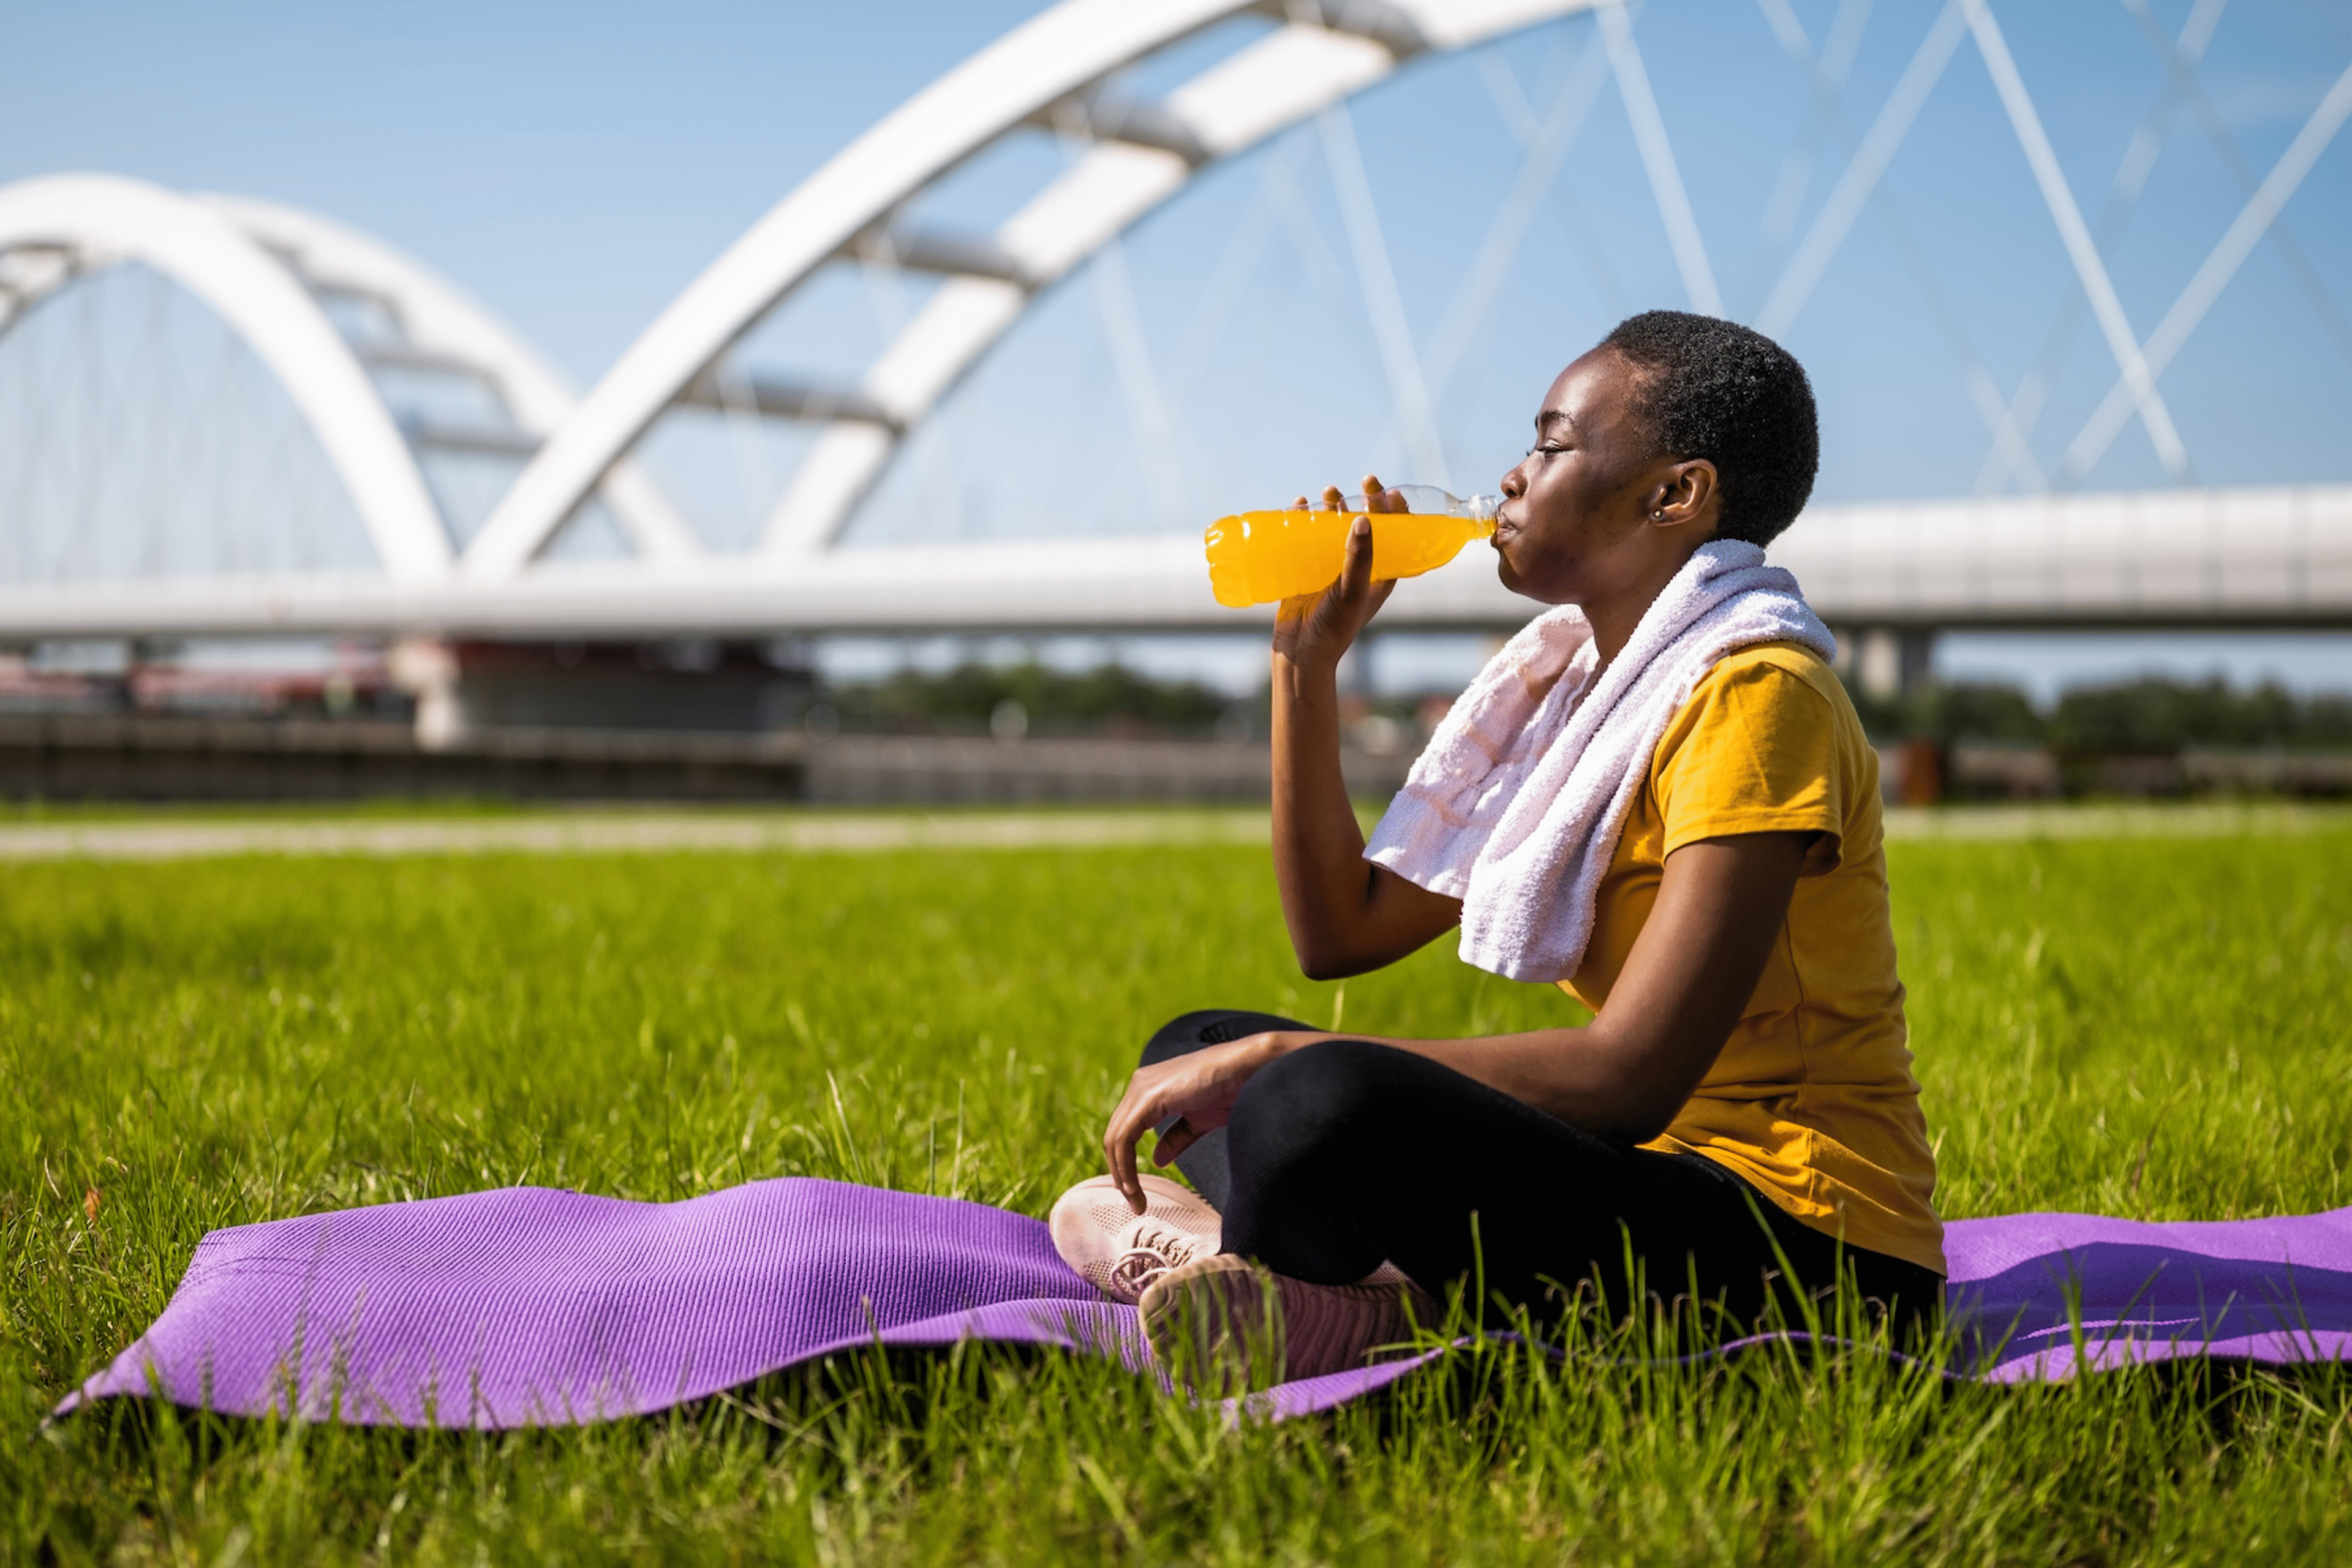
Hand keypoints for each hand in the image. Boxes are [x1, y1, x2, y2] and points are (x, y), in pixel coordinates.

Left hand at [1101, 1032, 1316, 1212]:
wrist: (1251, 1070)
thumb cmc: (1231, 1090)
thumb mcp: (1198, 1121)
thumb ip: (1176, 1138)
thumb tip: (1158, 1159)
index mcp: (1149, 1088)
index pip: (1125, 1130)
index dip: (1125, 1163)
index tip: (1137, 1193)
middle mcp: (1140, 1084)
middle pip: (1115, 1135)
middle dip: (1121, 1173)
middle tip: (1134, 1203)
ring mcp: (1142, 1088)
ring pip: (1116, 1138)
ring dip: (1122, 1175)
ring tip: (1135, 1201)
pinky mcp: (1149, 1097)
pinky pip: (1125, 1138)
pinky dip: (1126, 1165)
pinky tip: (1135, 1186)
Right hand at [1270, 474, 1400, 673]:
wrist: (1300, 654)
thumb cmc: (1333, 628)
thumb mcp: (1351, 592)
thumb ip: (1358, 558)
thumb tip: (1364, 519)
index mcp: (1379, 574)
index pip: (1395, 535)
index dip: (1396, 510)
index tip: (1389, 490)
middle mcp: (1357, 567)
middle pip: (1365, 525)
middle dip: (1364, 501)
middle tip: (1364, 480)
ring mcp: (1330, 568)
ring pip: (1335, 528)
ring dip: (1333, 507)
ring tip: (1327, 491)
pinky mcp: (1305, 570)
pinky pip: (1306, 539)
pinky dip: (1303, 520)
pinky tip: (1299, 505)